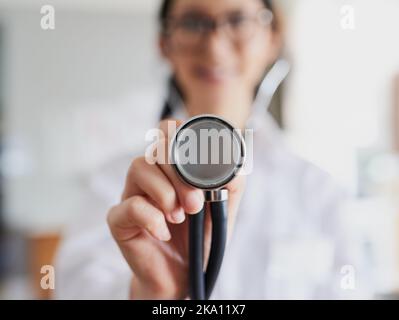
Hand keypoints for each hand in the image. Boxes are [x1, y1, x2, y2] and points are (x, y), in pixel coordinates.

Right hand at [107, 119, 245, 298]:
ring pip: (139, 167)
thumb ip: (229, 181)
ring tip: (181, 216)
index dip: (180, 133)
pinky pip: (130, 206)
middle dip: (181, 173)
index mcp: (171, 168)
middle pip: (157, 148)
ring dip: (166, 192)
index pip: (168, 131)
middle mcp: (150, 176)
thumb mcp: (223, 206)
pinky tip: (164, 232)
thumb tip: (229, 162)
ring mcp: (132, 194)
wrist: (186, 273)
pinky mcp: (120, 220)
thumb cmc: (201, 236)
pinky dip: (153, 218)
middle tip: (196, 202)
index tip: (200, 156)